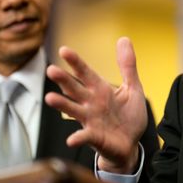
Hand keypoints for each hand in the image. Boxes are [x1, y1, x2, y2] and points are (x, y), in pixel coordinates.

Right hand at [45, 37, 147, 173]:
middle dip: (64, 80)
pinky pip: (85, 137)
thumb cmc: (129, 115)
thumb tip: (124, 38)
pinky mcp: (95, 137)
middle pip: (75, 89)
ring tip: (50, 98)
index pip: (85, 73)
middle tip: (51, 69)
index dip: (76, 62)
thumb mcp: (133, 87)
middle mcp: (92, 103)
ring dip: (62, 105)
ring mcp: (91, 120)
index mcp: (100, 89)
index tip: (64, 50)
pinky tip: (72, 139)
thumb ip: (127, 65)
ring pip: (74, 110)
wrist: (132, 143)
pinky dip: (78, 138)